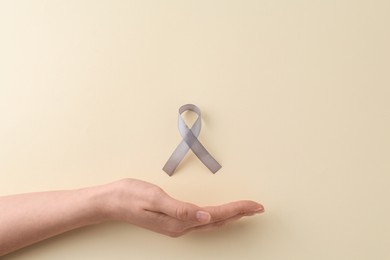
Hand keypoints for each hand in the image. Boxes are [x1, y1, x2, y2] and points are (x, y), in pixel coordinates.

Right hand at [99, 179, 263, 236]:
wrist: (110, 202)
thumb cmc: (130, 196)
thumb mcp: (154, 198)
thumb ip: (180, 209)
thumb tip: (206, 217)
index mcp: (179, 222)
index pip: (215, 215)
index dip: (237, 210)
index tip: (255, 205)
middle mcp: (181, 227)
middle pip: (217, 221)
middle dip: (239, 214)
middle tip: (258, 208)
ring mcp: (177, 226)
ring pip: (211, 223)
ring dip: (230, 216)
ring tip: (245, 210)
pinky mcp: (173, 220)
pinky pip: (202, 221)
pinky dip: (216, 216)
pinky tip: (219, 213)